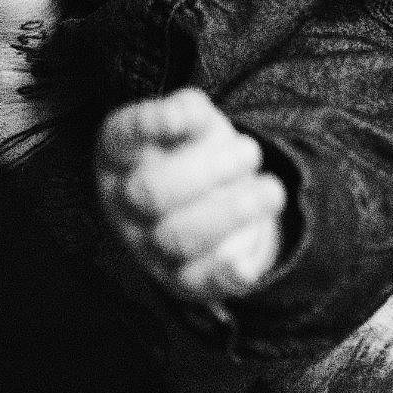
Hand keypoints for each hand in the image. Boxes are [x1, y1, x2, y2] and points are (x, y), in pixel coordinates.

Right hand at [96, 90, 287, 311]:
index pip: (122, 135)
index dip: (149, 126)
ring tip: (272, 190)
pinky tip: (245, 264)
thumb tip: (183, 117)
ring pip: (177, 238)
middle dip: (207, 171)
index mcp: (120, 153)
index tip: (185, 120)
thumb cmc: (199, 150)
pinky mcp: (182, 279)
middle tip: (251, 152)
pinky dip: (223, 275)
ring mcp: (148, 244)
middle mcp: (124, 202)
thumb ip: (188, 110)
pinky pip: (198, 282)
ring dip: (231, 213)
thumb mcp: (196, 119)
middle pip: (151, 192)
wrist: (219, 198)